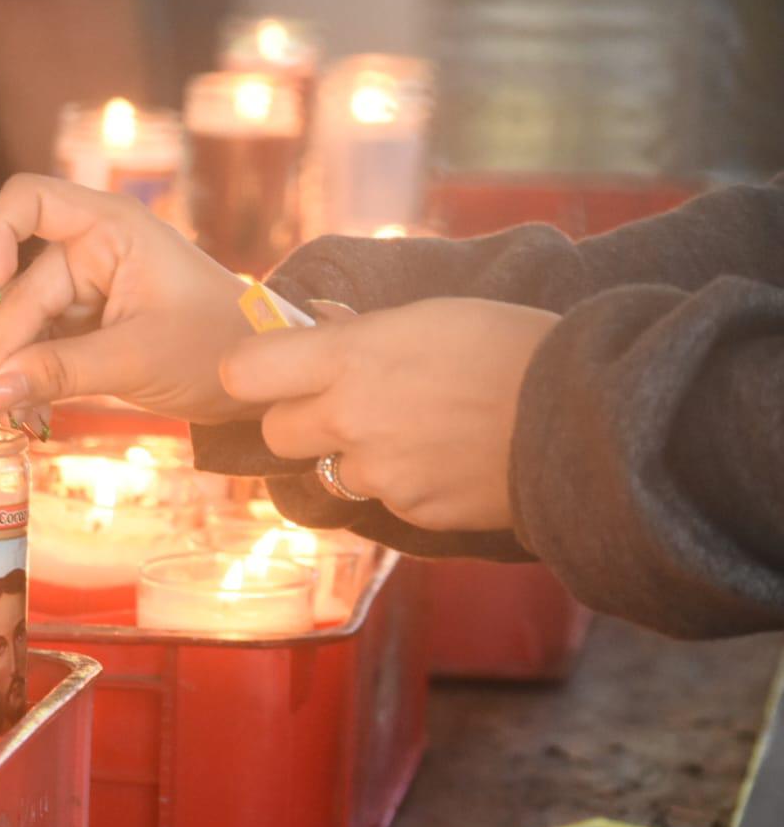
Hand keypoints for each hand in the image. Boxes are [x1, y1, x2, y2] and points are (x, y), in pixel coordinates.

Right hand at [0, 174, 253, 424]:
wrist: (259, 379)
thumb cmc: (217, 349)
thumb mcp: (136, 360)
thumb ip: (59, 371)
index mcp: (111, 229)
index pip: (27, 199)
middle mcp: (91, 250)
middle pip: (19, 287)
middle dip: (2, 344)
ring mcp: (87, 290)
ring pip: (22, 322)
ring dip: (11, 368)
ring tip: (12, 415)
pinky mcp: (86, 326)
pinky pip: (40, 347)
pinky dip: (30, 379)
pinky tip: (28, 413)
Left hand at [219, 298, 559, 530]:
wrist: (584, 415)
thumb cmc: (509, 346)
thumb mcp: (428, 314)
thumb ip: (357, 330)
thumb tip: (312, 324)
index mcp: (349, 357)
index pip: (243, 372)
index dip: (252, 371)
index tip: (268, 369)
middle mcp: (350, 419)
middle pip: (276, 432)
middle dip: (298, 419)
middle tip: (342, 404)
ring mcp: (379, 472)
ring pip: (329, 471)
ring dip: (354, 455)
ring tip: (412, 432)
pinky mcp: (409, 513)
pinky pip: (380, 500)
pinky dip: (400, 483)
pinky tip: (443, 460)